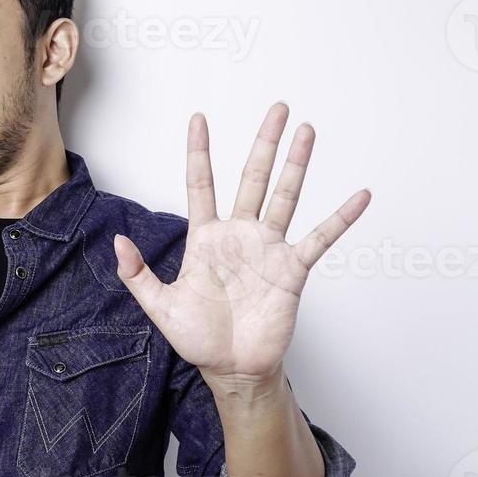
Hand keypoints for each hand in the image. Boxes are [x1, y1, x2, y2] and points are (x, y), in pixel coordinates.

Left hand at [113, 103, 369, 392]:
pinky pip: (320, 238)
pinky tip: (359, 196)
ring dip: (297, 164)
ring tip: (308, 130)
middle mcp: (240, 235)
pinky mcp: (292, 269)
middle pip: (253, 177)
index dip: (199, 151)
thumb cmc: (198, 339)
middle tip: (278, 107)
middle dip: (265, 142)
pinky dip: (341, 218)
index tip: (199, 118)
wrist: (232, 369)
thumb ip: (137, 274)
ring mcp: (269, 249)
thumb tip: (118, 244)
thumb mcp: (160, 306)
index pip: (202, 184)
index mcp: (206, 238)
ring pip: (285, 196)